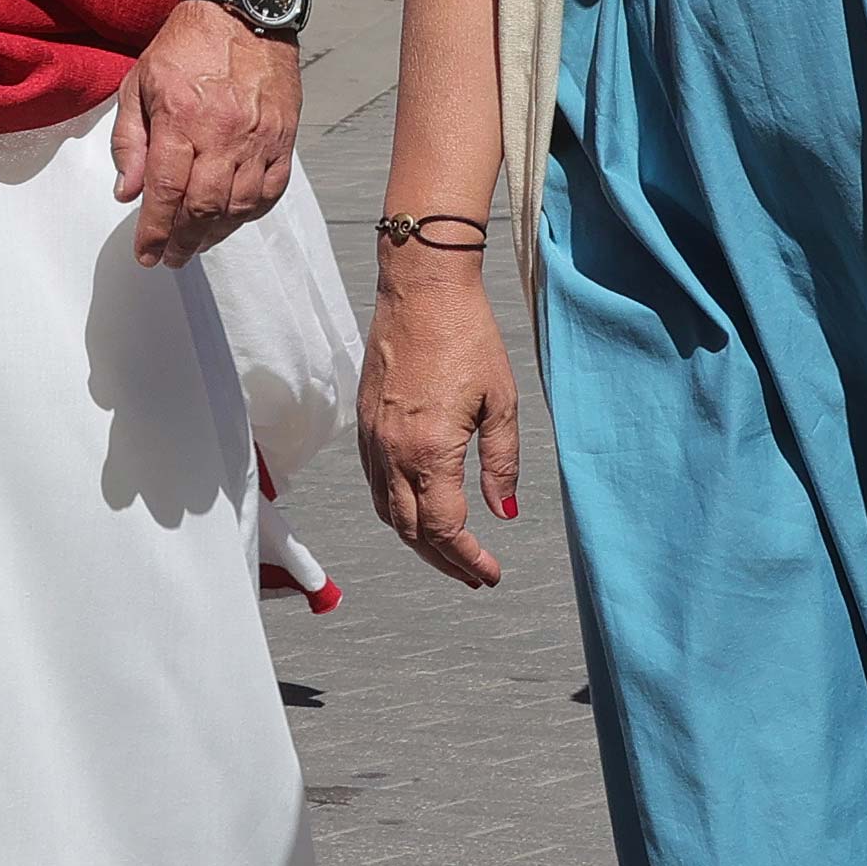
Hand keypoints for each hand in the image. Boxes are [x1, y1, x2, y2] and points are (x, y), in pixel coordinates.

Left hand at [114, 0, 297, 264]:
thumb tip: (128, 192)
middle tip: (169, 256)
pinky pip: (272, 189)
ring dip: (216, 233)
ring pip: (240, 205)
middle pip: (203, 207)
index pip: (166, 192)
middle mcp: (224, 132)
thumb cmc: (187, 44)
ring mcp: (260, 136)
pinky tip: (234, 218)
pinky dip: (252, 212)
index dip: (154, 231)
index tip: (146, 253)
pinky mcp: (285, 136)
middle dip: (183, 241)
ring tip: (197, 242)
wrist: (244, 10)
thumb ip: (131, 141)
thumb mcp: (139, 83)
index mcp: (182, 118)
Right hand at [359, 261, 521, 587]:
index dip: (468, 560)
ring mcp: (372, 440)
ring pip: (387, 513)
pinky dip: (396, 511)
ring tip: (449, 553)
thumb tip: (502, 513)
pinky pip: (375, 486)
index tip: (491, 575)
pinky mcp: (365, 425)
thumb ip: (501, 462)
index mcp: (429, 451)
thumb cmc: (468, 337)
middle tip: (474, 575)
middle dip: (444, 561)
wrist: (421, 290)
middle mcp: (392, 453)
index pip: (445, 529)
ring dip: (417, 540)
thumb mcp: (501, 401)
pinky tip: (418, 510)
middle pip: (411, 532)